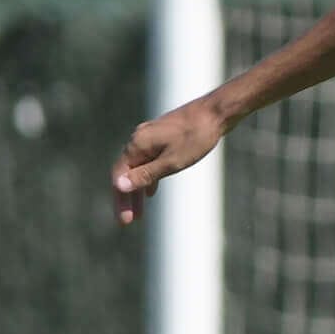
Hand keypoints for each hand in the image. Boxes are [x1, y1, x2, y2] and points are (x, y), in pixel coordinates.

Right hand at [111, 98, 224, 225]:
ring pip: (138, 167)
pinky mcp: (163, 136)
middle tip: (129, 221)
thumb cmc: (196, 138)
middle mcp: (138, 139)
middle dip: (127, 198)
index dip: (120, 200)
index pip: (119, 176)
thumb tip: (119, 186)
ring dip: (137, 190)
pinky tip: (151, 191)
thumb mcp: (172, 162)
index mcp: (137, 145)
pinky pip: (148, 161)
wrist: (215, 112)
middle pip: (126, 173)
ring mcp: (150, 136)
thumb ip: (146, 175)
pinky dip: (148, 178)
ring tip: (139, 212)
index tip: (125, 221)